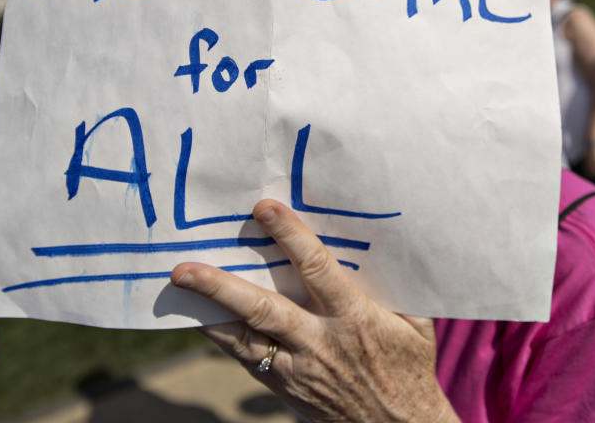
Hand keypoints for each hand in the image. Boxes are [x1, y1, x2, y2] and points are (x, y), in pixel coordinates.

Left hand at [171, 200, 458, 422]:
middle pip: (262, 309)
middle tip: (186, 266)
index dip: (290, 236)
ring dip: (208, 310)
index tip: (264, 208)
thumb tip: (380, 238)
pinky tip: (197, 314)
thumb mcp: (415, 322)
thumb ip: (394, 283)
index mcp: (354, 317)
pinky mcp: (282, 386)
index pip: (316, 269)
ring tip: (179, 284)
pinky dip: (219, 334)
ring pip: (243, 337)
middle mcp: (319, 342)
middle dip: (222, 286)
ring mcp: (296, 368)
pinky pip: (244, 356)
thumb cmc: (410, 367)